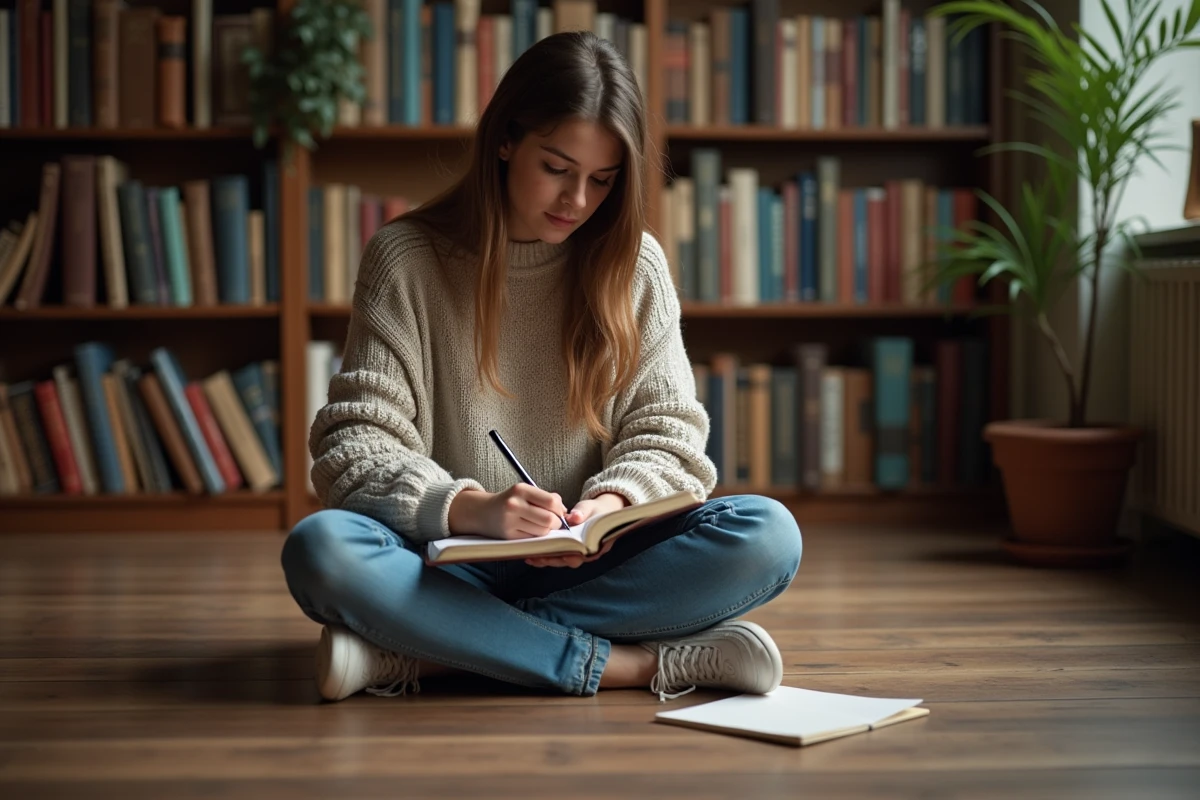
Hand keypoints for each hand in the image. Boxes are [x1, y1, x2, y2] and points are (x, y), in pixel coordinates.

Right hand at [448, 485, 568, 539]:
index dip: (560, 510)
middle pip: (548, 519)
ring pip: (542, 531)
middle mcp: (514, 504)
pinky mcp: (508, 535)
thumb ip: (546, 498)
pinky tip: (530, 530)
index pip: (551, 501)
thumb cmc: (510, 501)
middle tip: (553, 523)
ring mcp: (510, 520)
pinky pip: (532, 539)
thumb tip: (567, 513)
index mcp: (521, 489)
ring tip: (540, 526)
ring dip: (546, 531)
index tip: (559, 512)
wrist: (483, 512)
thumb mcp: (525, 492)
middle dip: (556, 523)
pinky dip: (536, 536)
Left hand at [525, 492, 628, 568]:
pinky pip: (558, 556)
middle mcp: (588, 554)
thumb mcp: (591, 508)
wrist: (603, 512)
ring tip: (530, 555)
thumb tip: (575, 517)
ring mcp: (579, 554)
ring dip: (545, 559)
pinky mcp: (570, 552)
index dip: (567, 555)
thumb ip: (583, 512)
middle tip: (535, 556)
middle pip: (568, 561)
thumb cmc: (597, 511)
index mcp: (597, 545)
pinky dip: (546, 555)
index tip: (553, 551)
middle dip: (551, 559)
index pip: (581, 555)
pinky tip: (532, 553)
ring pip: (561, 561)